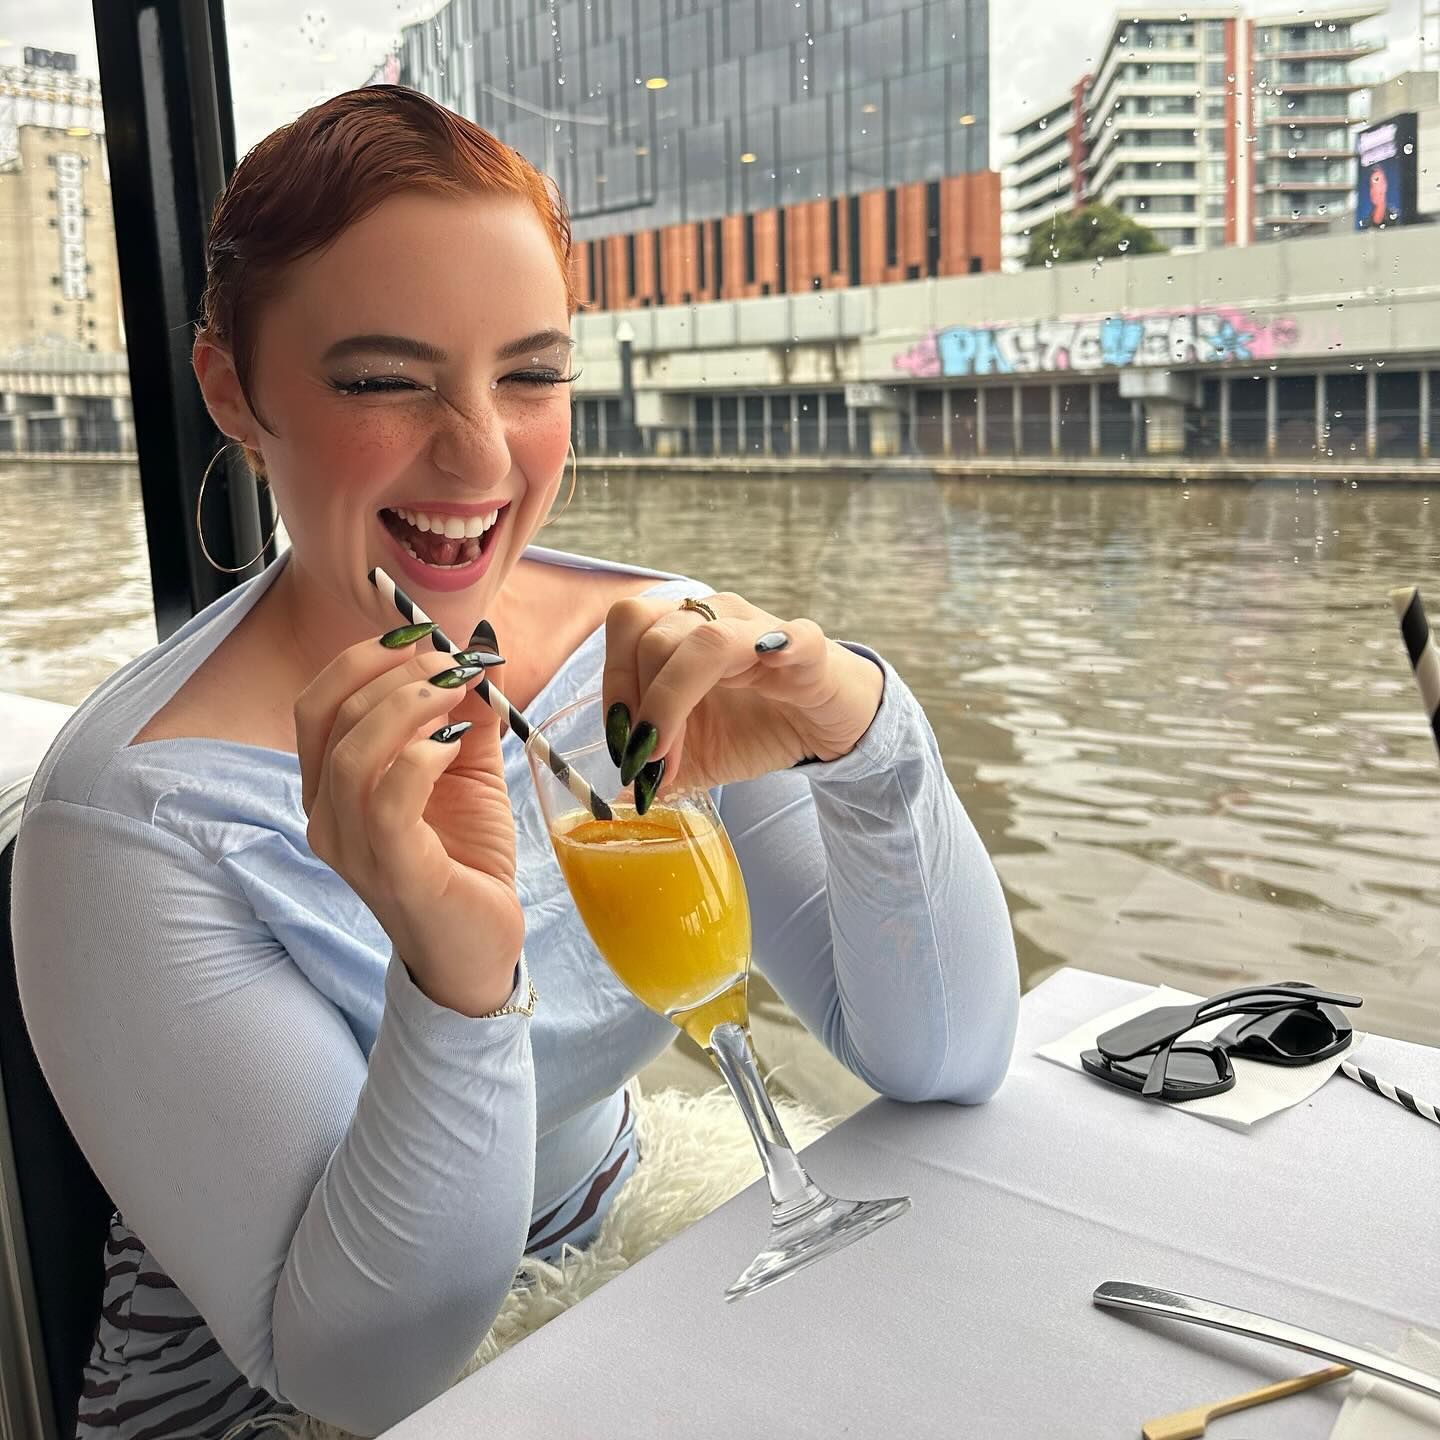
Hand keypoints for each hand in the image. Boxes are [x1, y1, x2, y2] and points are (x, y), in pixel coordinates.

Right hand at [295, 625, 521, 1015]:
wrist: (479, 947)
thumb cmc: (465, 857)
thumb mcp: (467, 769)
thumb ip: (465, 712)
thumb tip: (477, 647)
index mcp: (330, 787)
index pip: (317, 703)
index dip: (364, 658)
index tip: (422, 634)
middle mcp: (325, 816)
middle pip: (334, 716)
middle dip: (397, 673)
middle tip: (453, 664)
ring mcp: (352, 848)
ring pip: (353, 752)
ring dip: (409, 706)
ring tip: (457, 694)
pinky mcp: (392, 871)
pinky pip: (388, 800)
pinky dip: (422, 757)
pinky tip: (455, 747)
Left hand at [602, 594, 883, 812]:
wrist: (825, 727)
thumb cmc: (756, 725)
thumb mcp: (697, 755)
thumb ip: (658, 767)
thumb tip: (621, 791)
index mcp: (682, 630)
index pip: (629, 626)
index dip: (614, 682)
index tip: (622, 743)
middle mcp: (716, 618)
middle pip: (655, 635)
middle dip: (640, 704)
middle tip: (648, 761)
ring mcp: (763, 630)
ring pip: (707, 640)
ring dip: (674, 698)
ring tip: (669, 757)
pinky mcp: (811, 651)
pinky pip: (797, 638)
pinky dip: (782, 645)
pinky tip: (770, 660)